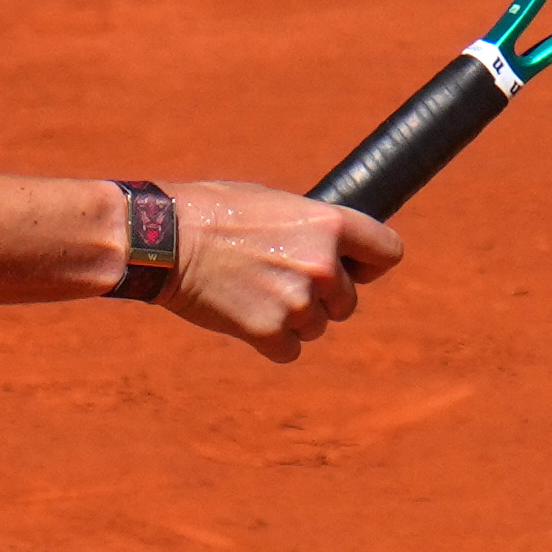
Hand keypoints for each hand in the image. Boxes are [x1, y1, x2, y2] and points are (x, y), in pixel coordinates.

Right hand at [161, 181, 402, 362]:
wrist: (162, 240)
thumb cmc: (212, 211)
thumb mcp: (273, 203)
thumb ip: (311, 229)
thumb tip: (334, 249)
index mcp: (329, 224)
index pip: (388, 253)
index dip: (369, 263)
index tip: (353, 267)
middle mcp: (323, 266)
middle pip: (348, 301)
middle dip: (321, 297)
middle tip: (276, 278)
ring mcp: (298, 303)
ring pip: (317, 326)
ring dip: (292, 318)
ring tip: (250, 291)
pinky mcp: (269, 333)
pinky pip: (289, 349)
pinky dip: (270, 340)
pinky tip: (241, 314)